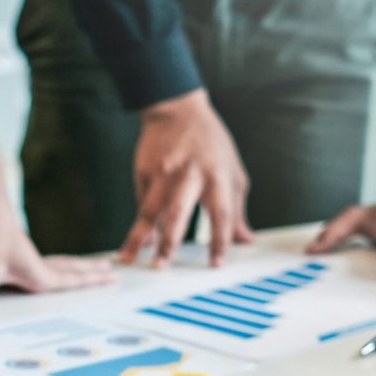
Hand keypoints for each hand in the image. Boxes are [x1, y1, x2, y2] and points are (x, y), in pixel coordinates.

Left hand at [0, 200, 116, 313]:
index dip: (94, 281)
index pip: (74, 279)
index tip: (116, 278)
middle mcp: (36, 264)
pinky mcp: (12, 250)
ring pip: (57, 263)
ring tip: (88, 268)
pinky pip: (39, 261)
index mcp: (38, 273)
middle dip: (91, 272)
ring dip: (74, 266)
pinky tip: (40, 268)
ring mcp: (24, 255)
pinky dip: (50, 265)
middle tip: (112, 271)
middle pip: (71, 269)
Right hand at [119, 89, 254, 268]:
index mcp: (218, 175)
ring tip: (129, 258)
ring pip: (149, 209)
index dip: (220, 240)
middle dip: (169, 240)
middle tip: (162, 266)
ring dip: (138, 236)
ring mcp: (164, 171)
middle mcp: (190, 174)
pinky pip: (142, 202)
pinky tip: (136, 241)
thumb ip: (237, 209)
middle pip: (179, 211)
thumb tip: (246, 240)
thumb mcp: (232, 172)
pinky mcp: (145, 170)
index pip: (221, 213)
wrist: (177, 110)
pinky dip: (140, 223)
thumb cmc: (211, 145)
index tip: (216, 264)